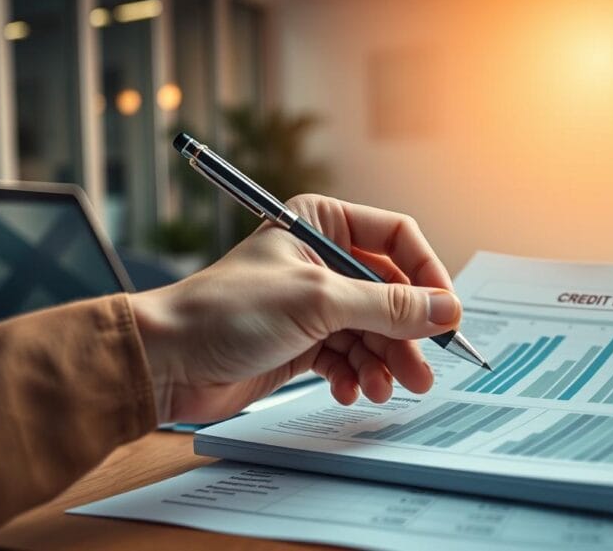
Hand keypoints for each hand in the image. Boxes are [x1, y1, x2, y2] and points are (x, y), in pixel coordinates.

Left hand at [131, 194, 460, 422]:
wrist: (167, 362)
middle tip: (421, 370)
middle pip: (390, 293)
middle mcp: (322, 260)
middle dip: (405, 334)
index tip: (445, 313)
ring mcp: (314, 304)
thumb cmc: (224, 311)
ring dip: (383, 362)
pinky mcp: (304, 342)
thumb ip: (387, 305)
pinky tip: (351, 390)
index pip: (397, 239)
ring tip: (383, 388)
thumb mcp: (317, 301)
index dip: (426, 275)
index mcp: (322, 224)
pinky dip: (355, 375)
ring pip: (373, 330)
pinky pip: (349, 357)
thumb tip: (444, 307)